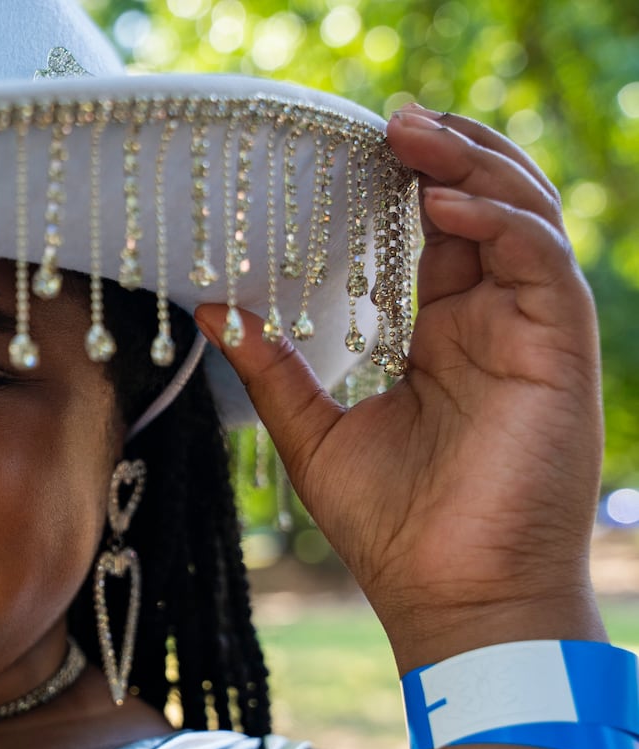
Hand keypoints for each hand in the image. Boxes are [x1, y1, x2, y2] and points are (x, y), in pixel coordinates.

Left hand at [198, 106, 605, 670]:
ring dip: (474, 167)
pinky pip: (543, 263)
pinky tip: (443, 206)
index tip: (352, 146)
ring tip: (412, 137)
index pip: (433, 234)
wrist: (453, 603)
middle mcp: (492, 324)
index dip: (403, 182)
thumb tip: (212, 307)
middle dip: (443, 154)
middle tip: (387, 120)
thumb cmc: (395, 531)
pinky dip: (500, 223)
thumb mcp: (315, 434)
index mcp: (443, 337)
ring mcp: (532, 334)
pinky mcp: (560, 353)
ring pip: (525, 217)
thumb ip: (272, 367)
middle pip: (484, 207)